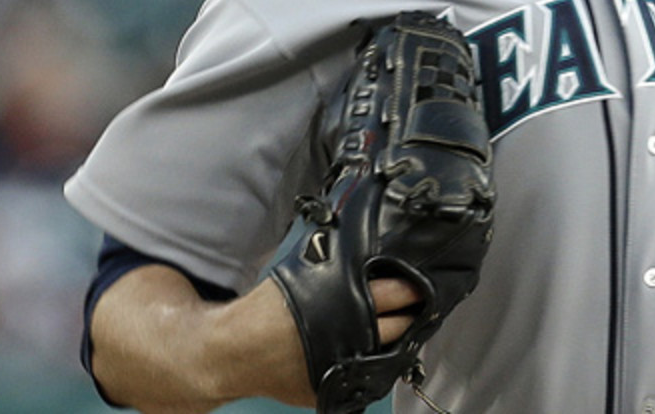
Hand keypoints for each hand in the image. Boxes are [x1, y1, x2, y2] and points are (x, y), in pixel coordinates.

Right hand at [226, 275, 420, 407]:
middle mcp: (347, 339)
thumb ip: (340, 273)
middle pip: (398, 326)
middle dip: (412, 315)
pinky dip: (372, 363)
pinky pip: (364, 376)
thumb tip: (372, 262)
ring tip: (402, 326)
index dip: (411, 289)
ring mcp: (343, 369)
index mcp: (342, 306)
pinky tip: (375, 350)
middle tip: (421, 304)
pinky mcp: (332, 391)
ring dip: (396, 340)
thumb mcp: (305, 278)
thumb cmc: (266, 311)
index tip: (423, 284)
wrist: (232, 353)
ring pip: (386, 354)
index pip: (394, 295)